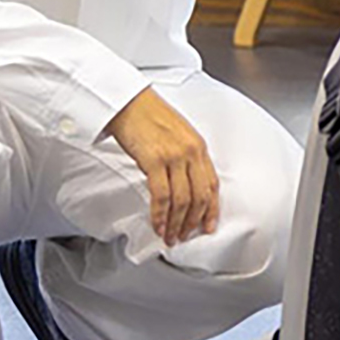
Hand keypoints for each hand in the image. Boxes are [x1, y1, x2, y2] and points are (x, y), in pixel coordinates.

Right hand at [101, 89, 219, 244]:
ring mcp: (174, 157)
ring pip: (182, 200)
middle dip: (192, 222)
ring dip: (176, 223)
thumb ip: (185, 157)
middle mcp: (191, 152)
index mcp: (199, 147)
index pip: (212, 185)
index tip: (208, 226)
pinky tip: (157, 225)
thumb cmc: (148, 116)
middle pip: (199, 197)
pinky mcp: (154, 161)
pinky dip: (160, 215)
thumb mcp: (177, 135)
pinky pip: (161, 196)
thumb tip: (184, 184)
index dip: (212, 209)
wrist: (127, 102)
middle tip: (184, 236)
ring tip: (170, 237)